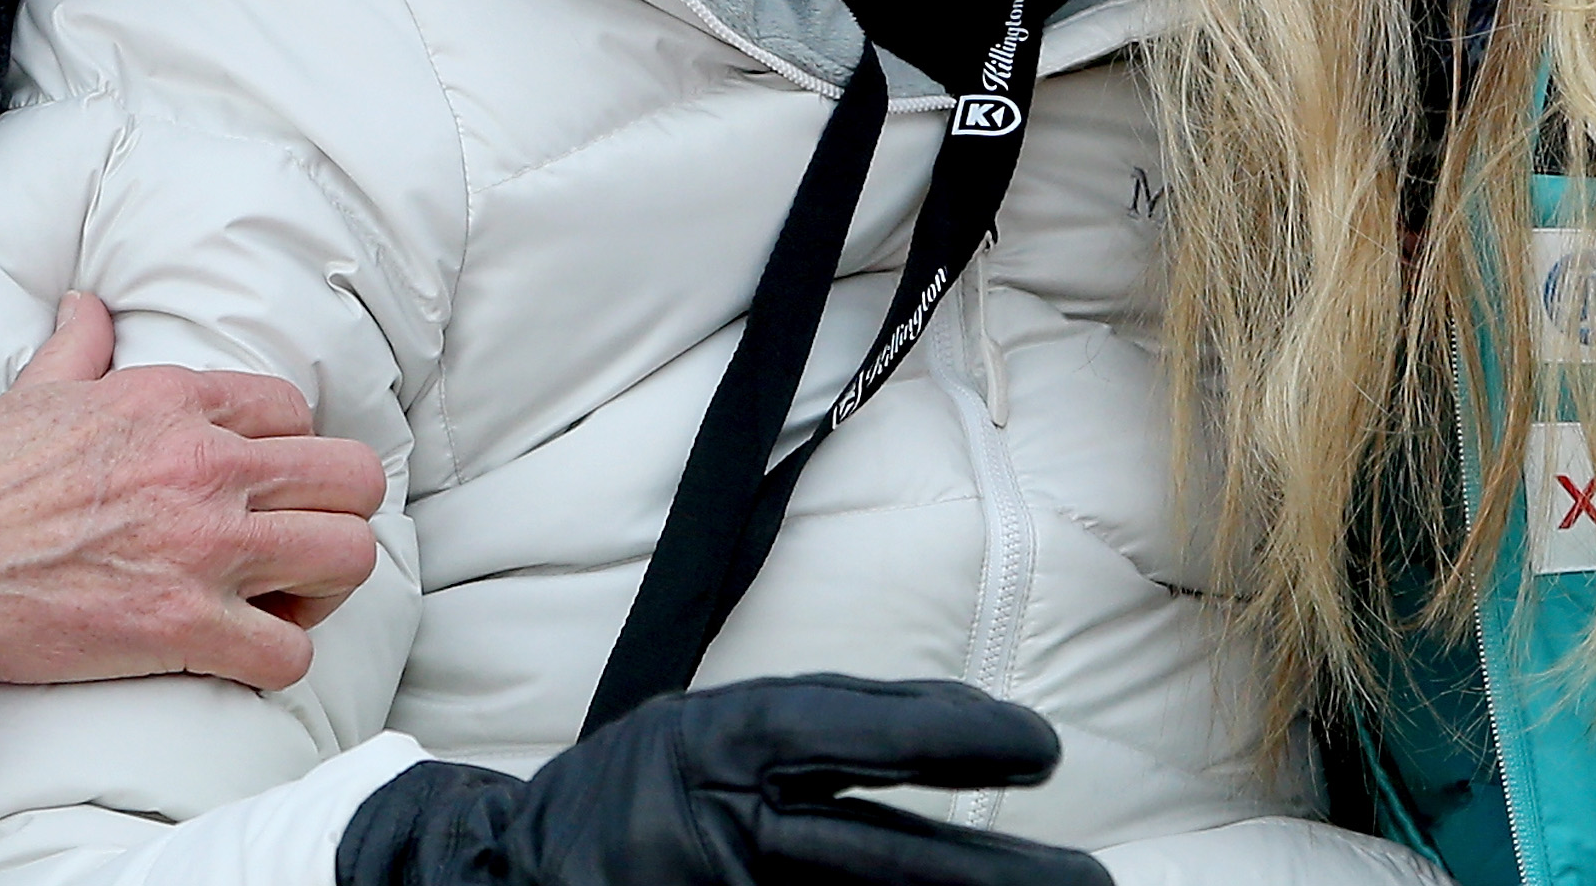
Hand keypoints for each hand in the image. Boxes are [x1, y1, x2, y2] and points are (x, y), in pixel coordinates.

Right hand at [0, 292, 386, 687]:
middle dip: (335, 514)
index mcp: (175, 401)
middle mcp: (206, 464)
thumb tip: (88, 307)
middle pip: (351, 479)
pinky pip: (290, 655)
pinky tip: (240, 654)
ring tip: (278, 602)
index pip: (296, 412)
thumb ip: (79, 348)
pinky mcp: (183, 628)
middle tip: (293, 546)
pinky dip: (277, 662)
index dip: (287, 456)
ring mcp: (202, 547)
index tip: (259, 489)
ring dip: (323, 587)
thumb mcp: (32, 390)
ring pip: (348, 557)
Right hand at [335, 675, 1112, 885]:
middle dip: (1001, 877)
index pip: (862, 736)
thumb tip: (960, 725)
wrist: (498, 881)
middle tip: (1097, 880)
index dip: (960, 738)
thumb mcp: (709, 731)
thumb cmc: (630, 796)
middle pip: (888, 860)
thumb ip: (814, 732)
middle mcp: (724, 833)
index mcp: (723, 750)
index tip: (1044, 751)